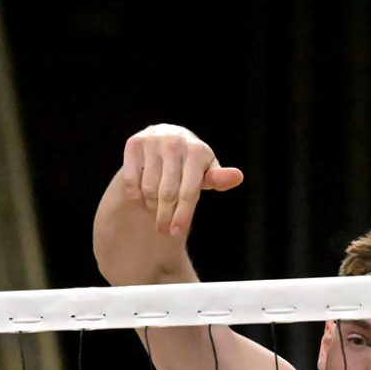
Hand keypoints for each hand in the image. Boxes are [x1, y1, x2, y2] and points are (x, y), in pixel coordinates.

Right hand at [120, 124, 244, 238]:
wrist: (167, 137)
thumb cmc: (191, 162)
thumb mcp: (206, 170)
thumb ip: (219, 178)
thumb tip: (238, 176)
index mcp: (197, 150)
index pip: (189, 192)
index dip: (182, 215)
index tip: (176, 233)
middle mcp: (175, 142)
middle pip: (168, 194)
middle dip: (165, 216)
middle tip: (164, 229)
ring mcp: (153, 141)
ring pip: (149, 189)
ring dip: (151, 207)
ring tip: (155, 210)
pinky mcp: (134, 143)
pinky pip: (132, 181)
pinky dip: (136, 196)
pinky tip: (142, 199)